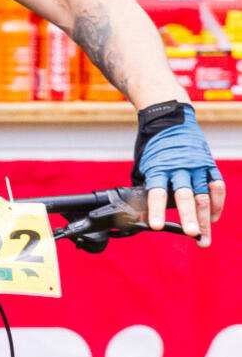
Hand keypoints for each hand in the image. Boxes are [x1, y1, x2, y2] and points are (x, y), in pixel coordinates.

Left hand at [132, 102, 225, 246]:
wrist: (170, 117)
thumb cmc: (154, 146)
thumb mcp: (144, 165)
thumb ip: (145, 188)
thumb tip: (139, 216)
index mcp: (159, 166)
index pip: (157, 191)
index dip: (157, 209)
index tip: (156, 226)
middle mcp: (179, 166)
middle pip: (185, 196)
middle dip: (189, 217)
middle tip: (193, 235)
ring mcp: (196, 165)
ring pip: (203, 195)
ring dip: (205, 218)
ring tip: (203, 238)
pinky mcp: (208, 164)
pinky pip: (216, 185)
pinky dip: (217, 203)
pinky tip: (214, 218)